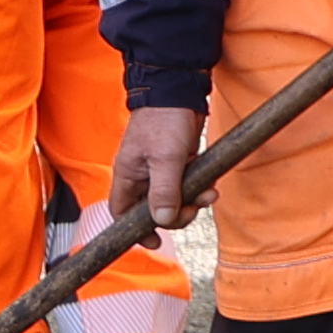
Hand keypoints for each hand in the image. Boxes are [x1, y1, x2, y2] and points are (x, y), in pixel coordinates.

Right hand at [113, 104, 209, 235]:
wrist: (179, 91)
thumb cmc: (164, 120)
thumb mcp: (165, 158)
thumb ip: (162, 191)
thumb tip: (161, 221)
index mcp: (128, 175)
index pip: (122, 212)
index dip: (134, 230)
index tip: (155, 241)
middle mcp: (141, 175)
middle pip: (153, 211)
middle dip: (176, 214)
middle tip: (194, 208)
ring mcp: (160, 170)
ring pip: (174, 199)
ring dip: (193, 201)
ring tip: (209, 193)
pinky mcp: (177, 163)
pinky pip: (186, 186)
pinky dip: (199, 188)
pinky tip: (210, 183)